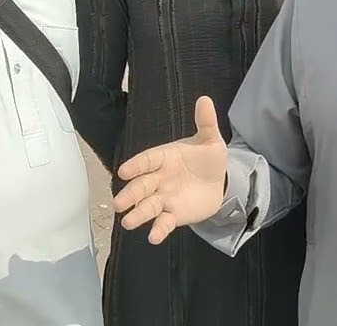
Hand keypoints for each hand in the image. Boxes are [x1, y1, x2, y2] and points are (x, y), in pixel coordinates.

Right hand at [111, 96, 228, 243]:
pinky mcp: (174, 215)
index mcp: (164, 157)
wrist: (218, 182)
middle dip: (131, 194)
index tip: (123, 171)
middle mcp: (160, 179)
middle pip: (142, 186)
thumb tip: (205, 99)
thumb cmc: (207, 158)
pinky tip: (154, 237)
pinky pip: (164, 223)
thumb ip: (205, 122)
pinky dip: (159, 230)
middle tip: (119, 203)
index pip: (147, 160)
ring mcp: (165, 198)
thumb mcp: (210, 140)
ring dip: (138, 214)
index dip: (136, 165)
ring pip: (148, 206)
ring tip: (127, 222)